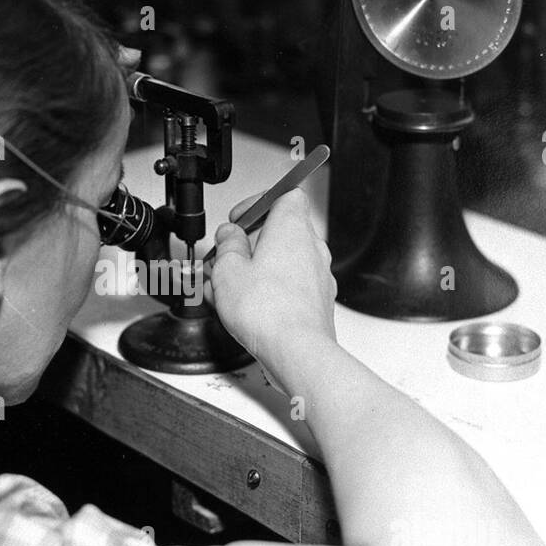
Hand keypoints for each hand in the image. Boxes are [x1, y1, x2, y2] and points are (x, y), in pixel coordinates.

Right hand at [206, 188, 336, 381]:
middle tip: (228, 257)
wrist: (297, 351)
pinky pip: (291, 285)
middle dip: (252, 242)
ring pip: (284, 261)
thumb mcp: (227, 270)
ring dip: (258, 268)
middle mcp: (312, 247)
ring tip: (231, 288)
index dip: (258, 202)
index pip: (285, 194)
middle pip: (281, 231)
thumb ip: (227, 246)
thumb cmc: (268, 312)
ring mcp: (319, 275)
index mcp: (291, 227)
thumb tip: (229, 236)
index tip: (239, 218)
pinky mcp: (318, 300)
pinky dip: (271, 289)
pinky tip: (248, 307)